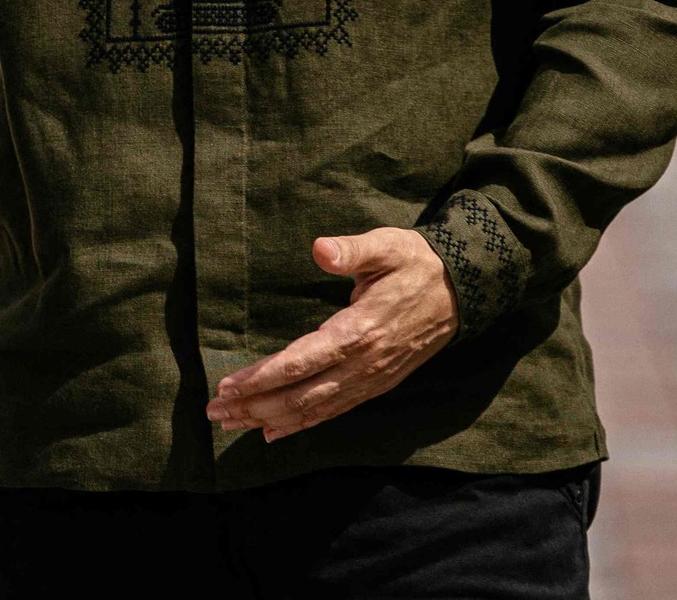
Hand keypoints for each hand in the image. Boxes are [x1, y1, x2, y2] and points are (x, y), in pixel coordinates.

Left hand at [207, 229, 457, 439]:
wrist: (462, 291)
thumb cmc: (416, 263)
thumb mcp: (387, 245)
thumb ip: (352, 250)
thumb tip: (320, 249)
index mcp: (359, 330)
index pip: (302, 362)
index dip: (263, 378)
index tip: (228, 387)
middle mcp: (363, 364)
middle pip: (301, 395)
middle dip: (256, 406)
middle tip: (214, 413)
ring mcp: (371, 379)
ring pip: (314, 409)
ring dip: (271, 419)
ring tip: (233, 425)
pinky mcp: (377, 384)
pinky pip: (334, 411)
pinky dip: (302, 424)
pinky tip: (274, 432)